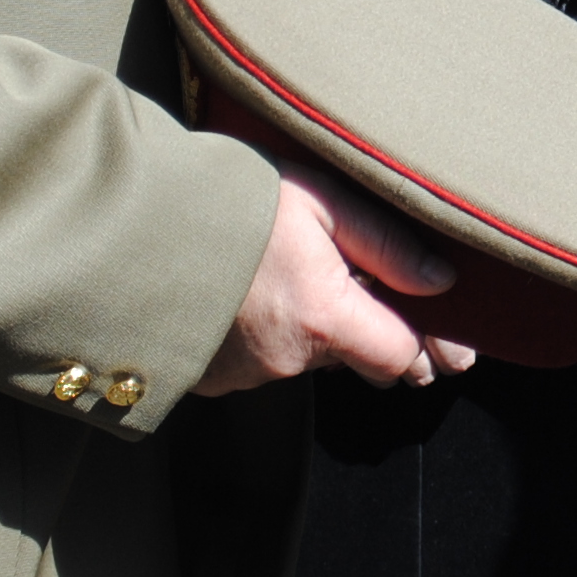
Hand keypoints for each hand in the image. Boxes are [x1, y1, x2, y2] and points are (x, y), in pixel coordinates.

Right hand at [196, 157, 473, 395]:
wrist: (134, 222)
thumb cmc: (232, 199)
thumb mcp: (322, 200)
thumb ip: (388, 244)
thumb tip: (442, 284)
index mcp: (323, 317)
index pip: (400, 358)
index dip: (422, 342)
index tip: (436, 329)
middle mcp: (286, 358)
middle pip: (357, 361)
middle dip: (371, 332)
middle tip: (362, 286)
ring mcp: (246, 373)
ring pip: (309, 358)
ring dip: (317, 329)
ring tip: (296, 275)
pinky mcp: (213, 378)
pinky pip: (263, 361)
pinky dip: (272, 335)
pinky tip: (257, 292)